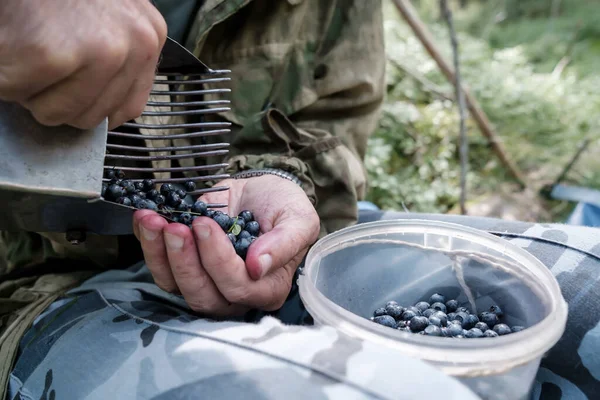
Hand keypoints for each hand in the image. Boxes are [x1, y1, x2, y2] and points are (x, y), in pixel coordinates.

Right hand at [0, 0, 166, 129]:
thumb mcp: (110, 14)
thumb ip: (118, 58)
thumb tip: (105, 112)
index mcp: (149, 37)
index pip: (127, 109)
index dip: (89, 105)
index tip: (67, 84)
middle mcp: (135, 44)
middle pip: (90, 116)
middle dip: (55, 94)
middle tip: (41, 54)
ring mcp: (98, 50)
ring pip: (56, 114)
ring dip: (30, 88)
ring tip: (28, 45)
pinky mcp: (51, 52)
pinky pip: (17, 94)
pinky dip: (5, 77)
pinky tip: (11, 43)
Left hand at [132, 175, 320, 316]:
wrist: (261, 193)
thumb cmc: (283, 207)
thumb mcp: (297, 219)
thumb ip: (285, 242)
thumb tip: (258, 266)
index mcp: (268, 288)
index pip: (238, 286)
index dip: (218, 259)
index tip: (205, 223)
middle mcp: (235, 295)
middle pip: (203, 295)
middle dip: (184, 261)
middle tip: (176, 226)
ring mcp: (205, 284)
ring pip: (176, 286)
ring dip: (160, 254)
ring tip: (153, 220)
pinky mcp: (183, 270)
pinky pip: (160, 269)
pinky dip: (149, 245)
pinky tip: (146, 220)